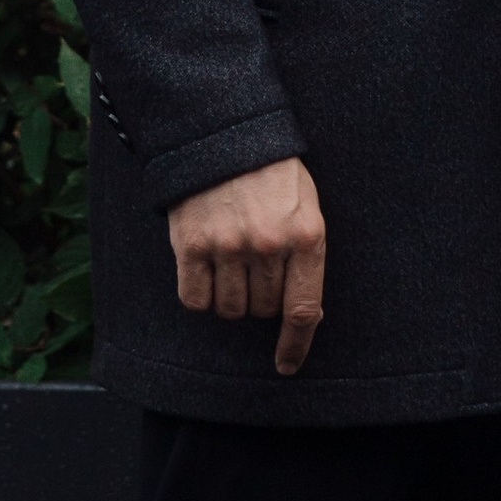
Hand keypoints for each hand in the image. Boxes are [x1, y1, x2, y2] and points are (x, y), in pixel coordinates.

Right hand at [167, 155, 326, 375]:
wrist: (223, 135)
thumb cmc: (273, 174)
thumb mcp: (306, 206)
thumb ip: (307, 257)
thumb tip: (309, 317)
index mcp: (305, 235)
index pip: (303, 310)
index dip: (296, 344)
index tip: (287, 366)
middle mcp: (268, 245)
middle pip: (263, 311)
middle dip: (261, 298)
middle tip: (255, 265)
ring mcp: (228, 246)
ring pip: (229, 310)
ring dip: (230, 297)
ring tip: (231, 259)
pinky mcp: (191, 245)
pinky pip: (195, 300)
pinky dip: (199, 294)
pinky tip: (205, 266)